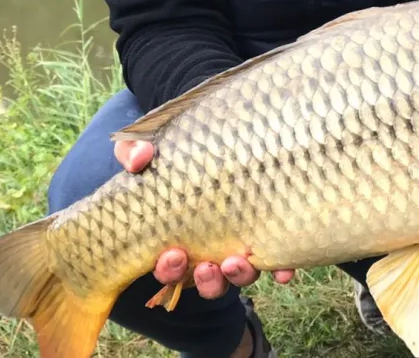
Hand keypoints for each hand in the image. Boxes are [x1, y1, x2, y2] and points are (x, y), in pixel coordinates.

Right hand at [115, 139, 295, 297]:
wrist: (217, 137)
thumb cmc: (178, 149)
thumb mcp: (149, 148)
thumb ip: (135, 151)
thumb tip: (138, 159)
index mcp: (180, 238)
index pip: (171, 268)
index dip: (169, 271)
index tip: (172, 255)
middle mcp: (211, 247)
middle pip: (209, 281)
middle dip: (207, 281)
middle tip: (206, 268)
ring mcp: (241, 242)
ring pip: (241, 275)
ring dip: (239, 276)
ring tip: (235, 262)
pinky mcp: (268, 232)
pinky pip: (277, 258)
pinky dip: (280, 269)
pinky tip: (283, 271)